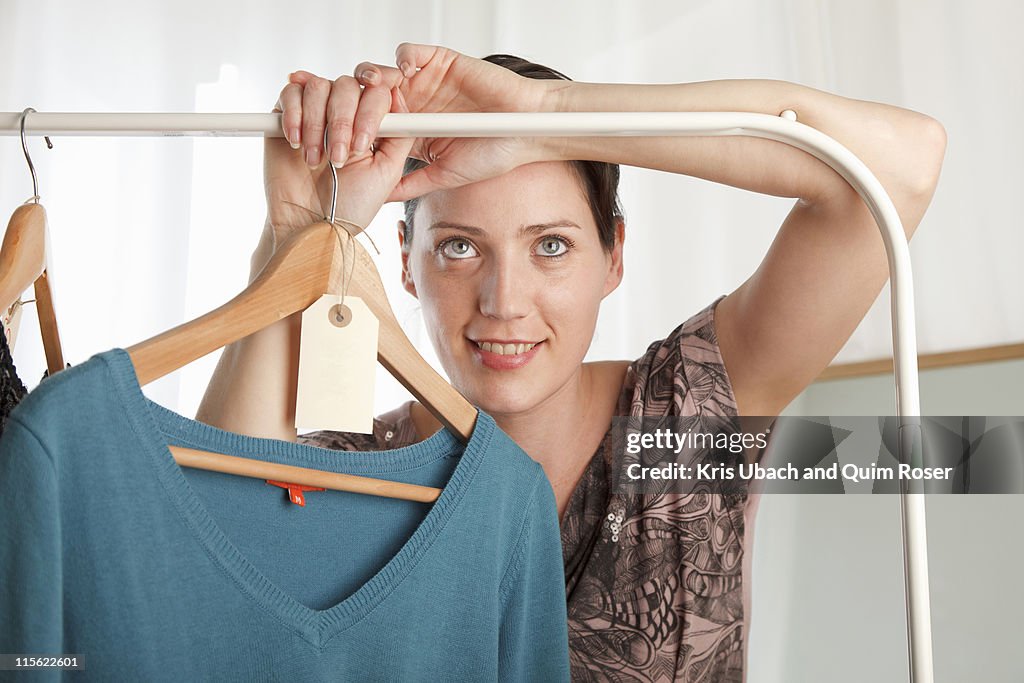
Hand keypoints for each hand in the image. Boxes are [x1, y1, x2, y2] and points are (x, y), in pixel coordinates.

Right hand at [263, 71, 414, 249]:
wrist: (312, 223)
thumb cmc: (352, 204)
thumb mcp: (388, 171)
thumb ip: (400, 133)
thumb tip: (398, 94)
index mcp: (372, 122)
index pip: (377, 90)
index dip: (373, 105)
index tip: (365, 137)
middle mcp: (344, 112)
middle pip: (347, 85)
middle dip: (343, 122)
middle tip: (339, 158)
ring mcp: (315, 111)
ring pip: (318, 87)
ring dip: (318, 124)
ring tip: (316, 160)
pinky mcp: (285, 116)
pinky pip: (290, 93)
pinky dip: (294, 116)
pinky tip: (297, 144)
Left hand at [347, 43, 557, 200]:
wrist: (525, 130)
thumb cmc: (493, 152)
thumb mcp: (444, 175)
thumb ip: (410, 184)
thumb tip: (377, 200)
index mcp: (408, 131)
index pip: (367, 127)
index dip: (350, 133)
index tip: (341, 146)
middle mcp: (411, 104)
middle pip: (366, 98)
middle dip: (352, 109)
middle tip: (352, 127)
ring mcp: (422, 81)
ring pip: (381, 73)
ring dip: (372, 82)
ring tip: (376, 93)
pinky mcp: (438, 60)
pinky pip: (409, 52)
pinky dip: (402, 58)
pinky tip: (405, 73)